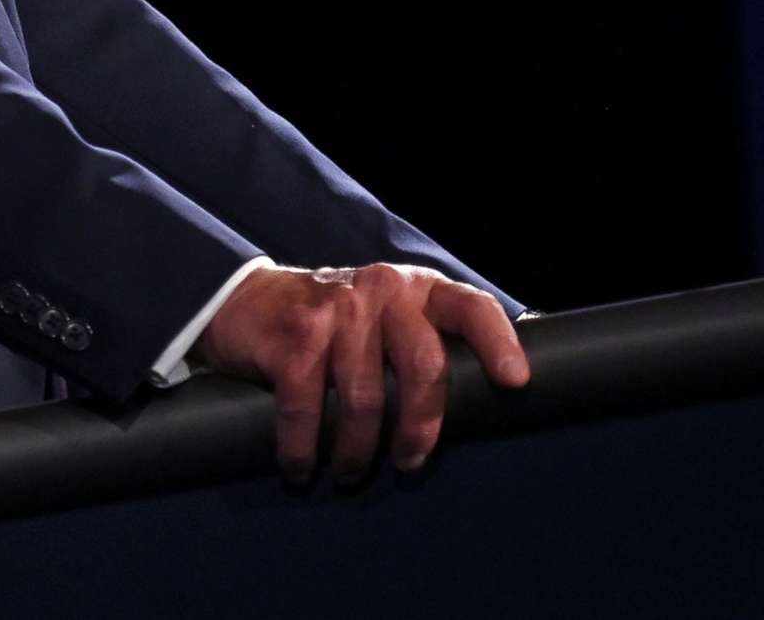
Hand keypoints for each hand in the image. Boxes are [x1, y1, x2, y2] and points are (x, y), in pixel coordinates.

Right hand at [195, 262, 530, 485]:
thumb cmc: (333, 325)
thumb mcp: (387, 318)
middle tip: (409, 461)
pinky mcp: (294, 335)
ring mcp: (336, 310)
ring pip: (365, 397)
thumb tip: (482, 404)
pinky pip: (306, 407)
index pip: (470, 307)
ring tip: (350, 472)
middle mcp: (382, 291)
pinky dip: (303, 448)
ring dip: (357, 450)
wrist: (248, 302)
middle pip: (423, 366)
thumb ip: (426, 341)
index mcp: (416, 290)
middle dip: (420, 428)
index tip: (515, 382)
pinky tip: (301, 466)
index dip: (498, 343)